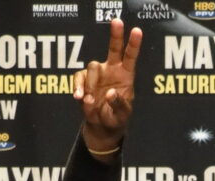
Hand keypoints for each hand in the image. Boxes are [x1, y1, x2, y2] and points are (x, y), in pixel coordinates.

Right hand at [73, 19, 142, 152]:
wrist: (101, 126)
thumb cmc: (116, 118)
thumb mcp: (121, 115)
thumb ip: (118, 105)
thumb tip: (110, 93)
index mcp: (126, 75)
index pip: (131, 57)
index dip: (134, 44)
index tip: (137, 31)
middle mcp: (112, 69)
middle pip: (114, 48)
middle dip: (116, 34)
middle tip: (117, 21)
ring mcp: (97, 74)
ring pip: (92, 66)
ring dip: (91, 83)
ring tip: (90, 99)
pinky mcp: (83, 80)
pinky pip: (78, 78)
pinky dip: (78, 88)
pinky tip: (80, 98)